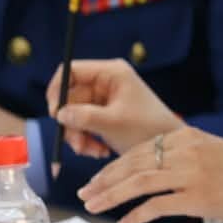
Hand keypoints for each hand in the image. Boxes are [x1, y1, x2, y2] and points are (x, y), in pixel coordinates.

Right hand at [46, 59, 179, 157]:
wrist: (167, 149)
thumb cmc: (148, 130)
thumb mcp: (114, 123)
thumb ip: (84, 116)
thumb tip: (60, 114)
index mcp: (111, 73)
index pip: (70, 70)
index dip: (58, 90)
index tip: (55, 114)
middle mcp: (106, 81)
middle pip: (70, 97)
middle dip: (71, 124)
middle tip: (77, 145)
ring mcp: (105, 98)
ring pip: (74, 114)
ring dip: (78, 136)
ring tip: (93, 152)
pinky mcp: (104, 114)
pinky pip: (83, 124)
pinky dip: (86, 140)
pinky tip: (100, 151)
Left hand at [75, 126, 222, 222]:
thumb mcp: (212, 150)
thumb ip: (184, 154)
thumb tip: (156, 167)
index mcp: (186, 136)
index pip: (138, 149)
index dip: (113, 166)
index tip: (97, 179)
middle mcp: (185, 150)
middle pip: (132, 164)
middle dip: (104, 180)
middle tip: (85, 193)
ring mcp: (190, 174)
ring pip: (138, 182)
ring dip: (111, 196)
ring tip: (93, 206)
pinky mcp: (197, 197)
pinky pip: (156, 205)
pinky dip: (136, 215)